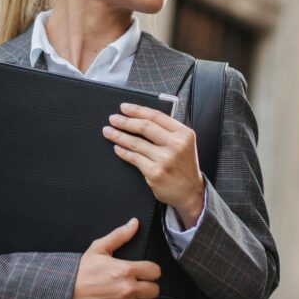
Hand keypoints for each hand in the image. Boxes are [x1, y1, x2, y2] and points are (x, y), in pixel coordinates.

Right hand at [68, 218, 161, 298]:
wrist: (63, 293)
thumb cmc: (81, 271)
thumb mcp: (99, 248)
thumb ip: (120, 235)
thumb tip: (135, 223)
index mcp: (126, 269)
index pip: (155, 271)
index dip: (150, 271)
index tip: (143, 273)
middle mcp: (128, 289)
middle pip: (154, 289)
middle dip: (147, 286)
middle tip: (136, 285)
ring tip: (131, 298)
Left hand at [102, 102, 204, 227]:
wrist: (190, 191)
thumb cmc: (184, 166)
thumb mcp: (184, 143)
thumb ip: (168, 131)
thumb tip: (140, 118)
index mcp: (184, 133)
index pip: (157, 116)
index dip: (138, 110)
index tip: (124, 107)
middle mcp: (176, 145)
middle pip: (145, 127)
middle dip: (125, 121)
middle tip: (113, 118)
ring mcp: (165, 159)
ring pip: (136, 143)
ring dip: (119, 136)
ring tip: (108, 131)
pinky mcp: (155, 173)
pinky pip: (134, 158)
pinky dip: (123, 152)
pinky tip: (117, 148)